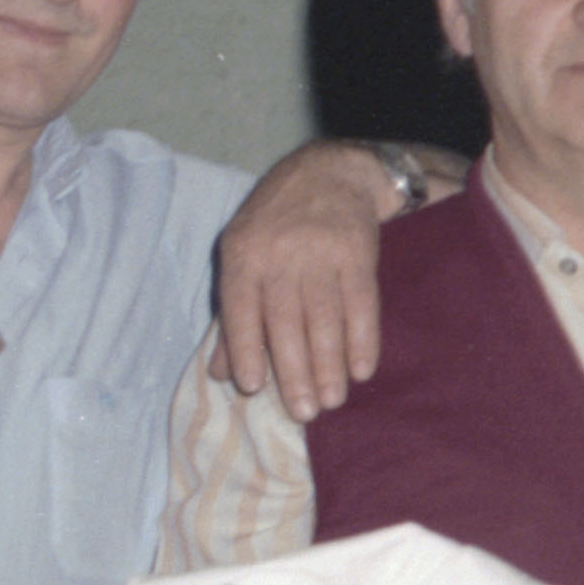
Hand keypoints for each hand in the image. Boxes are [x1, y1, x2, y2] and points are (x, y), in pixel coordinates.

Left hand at [214, 140, 408, 416]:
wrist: (333, 172)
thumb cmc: (278, 221)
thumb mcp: (243, 254)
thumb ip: (233, 314)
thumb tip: (221, 374)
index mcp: (243, 253)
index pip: (241, 308)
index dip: (246, 348)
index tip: (254, 387)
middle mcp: (280, 252)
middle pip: (286, 320)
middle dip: (295, 371)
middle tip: (304, 412)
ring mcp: (321, 251)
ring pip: (324, 318)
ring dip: (329, 365)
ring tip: (332, 401)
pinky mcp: (358, 253)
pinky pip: (361, 304)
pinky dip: (363, 340)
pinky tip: (362, 370)